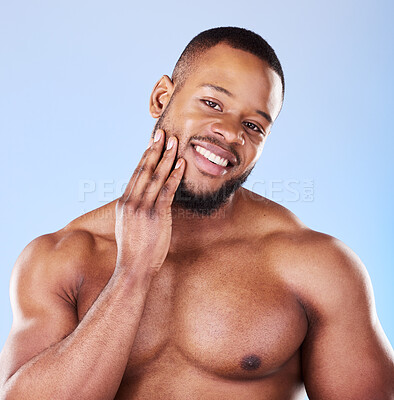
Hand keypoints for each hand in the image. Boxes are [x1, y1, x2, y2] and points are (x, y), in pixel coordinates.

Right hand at [114, 129, 184, 276]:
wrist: (133, 269)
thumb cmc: (134, 251)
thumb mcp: (129, 227)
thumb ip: (135, 211)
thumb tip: (144, 202)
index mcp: (125, 203)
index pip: (136, 175)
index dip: (145, 157)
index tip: (151, 143)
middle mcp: (132, 202)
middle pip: (144, 170)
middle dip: (154, 150)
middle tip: (162, 133)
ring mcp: (143, 208)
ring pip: (156, 177)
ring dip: (166, 157)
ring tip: (173, 141)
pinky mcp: (156, 216)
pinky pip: (167, 191)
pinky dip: (174, 176)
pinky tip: (181, 164)